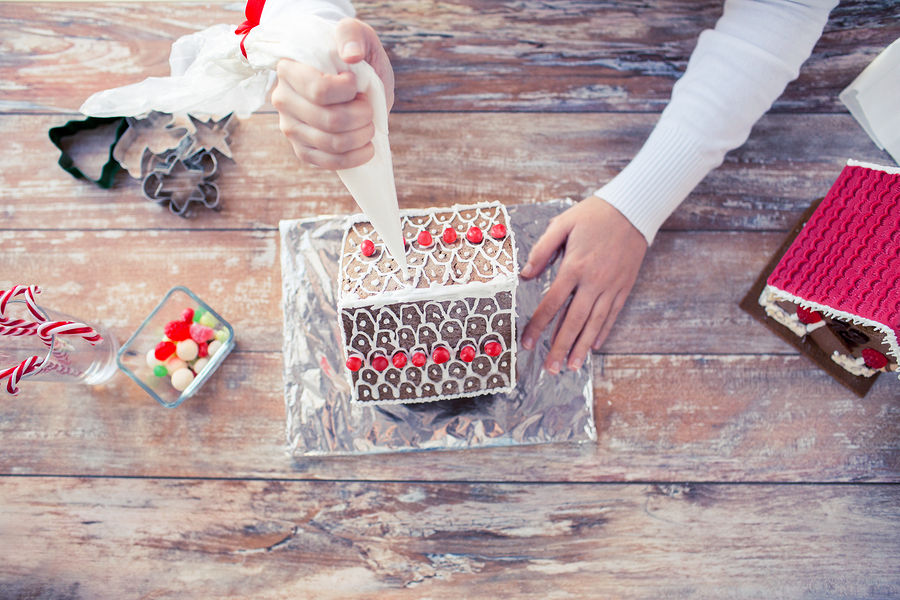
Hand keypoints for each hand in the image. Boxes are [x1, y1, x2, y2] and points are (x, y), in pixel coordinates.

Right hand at [270, 18, 393, 169]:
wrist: (352, 79)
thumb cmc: (352, 56)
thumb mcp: (356, 35)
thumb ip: (352, 35)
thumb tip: (351, 55)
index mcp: (289, 69)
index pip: (320, 90)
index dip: (348, 91)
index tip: (356, 83)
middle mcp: (283, 99)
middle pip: (330, 120)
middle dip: (362, 116)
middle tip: (368, 107)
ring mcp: (290, 127)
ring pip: (332, 143)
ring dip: (362, 136)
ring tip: (369, 125)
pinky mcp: (302, 150)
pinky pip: (328, 162)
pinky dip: (354, 158)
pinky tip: (366, 147)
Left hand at [519, 196, 647, 372]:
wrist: (632, 210)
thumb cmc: (593, 215)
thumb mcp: (562, 224)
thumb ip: (542, 250)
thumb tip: (526, 274)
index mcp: (575, 266)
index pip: (552, 302)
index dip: (539, 325)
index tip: (528, 342)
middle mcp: (594, 281)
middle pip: (574, 321)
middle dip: (560, 346)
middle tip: (550, 368)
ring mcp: (611, 286)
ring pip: (594, 323)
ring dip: (582, 347)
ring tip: (571, 366)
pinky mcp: (624, 287)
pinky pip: (612, 314)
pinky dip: (602, 332)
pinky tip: (594, 346)